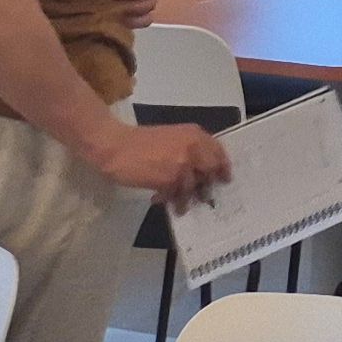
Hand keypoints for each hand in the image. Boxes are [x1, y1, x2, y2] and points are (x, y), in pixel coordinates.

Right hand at [94, 121, 231, 212]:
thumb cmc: (139, 142)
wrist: (116, 146)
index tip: (225, 178)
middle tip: (206, 196)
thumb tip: (199, 170)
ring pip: (193, 186)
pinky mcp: (169, 179)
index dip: (223, 166)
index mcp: (194, 134)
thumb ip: (188, 149)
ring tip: (181, 207)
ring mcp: (182, 164)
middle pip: (211, 170)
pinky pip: (176, 195)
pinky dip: (171, 201)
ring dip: (188, 199)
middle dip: (209, 185)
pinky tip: (160, 201)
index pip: (218, 151)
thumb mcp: (171, 138)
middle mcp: (193, 147)